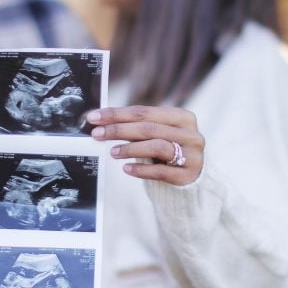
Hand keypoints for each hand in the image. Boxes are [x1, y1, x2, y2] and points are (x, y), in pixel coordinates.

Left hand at [87, 106, 204, 185]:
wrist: (193, 176)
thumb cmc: (169, 150)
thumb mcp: (157, 134)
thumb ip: (137, 126)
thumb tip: (102, 122)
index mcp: (182, 117)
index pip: (144, 111)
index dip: (117, 114)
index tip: (95, 117)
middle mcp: (190, 134)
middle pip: (149, 128)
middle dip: (119, 130)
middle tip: (97, 134)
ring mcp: (192, 154)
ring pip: (157, 146)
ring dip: (130, 148)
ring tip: (112, 152)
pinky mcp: (188, 174)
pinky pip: (161, 171)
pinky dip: (141, 169)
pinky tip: (126, 169)